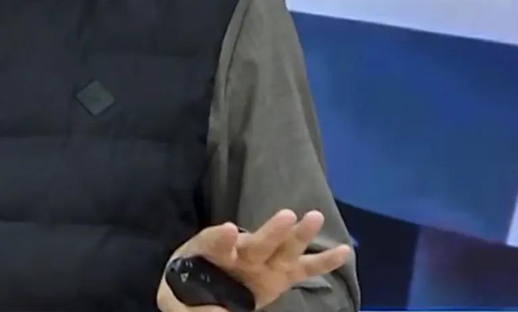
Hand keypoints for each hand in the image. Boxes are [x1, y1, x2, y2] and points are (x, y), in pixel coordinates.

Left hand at [156, 209, 351, 311]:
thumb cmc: (186, 286)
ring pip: (284, 248)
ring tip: (314, 217)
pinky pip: (304, 269)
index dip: (221, 237)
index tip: (230, 230)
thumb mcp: (173, 298)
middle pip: (257, 241)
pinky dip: (324, 262)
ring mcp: (264, 263)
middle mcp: (241, 253)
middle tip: (286, 216)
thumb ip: (183, 308)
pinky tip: (344, 252)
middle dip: (271, 231)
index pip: (214, 242)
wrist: (204, 286)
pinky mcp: (280, 275)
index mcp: (210, 252)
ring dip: (299, 235)